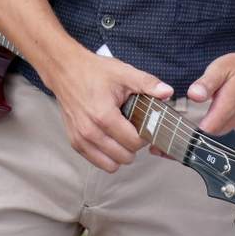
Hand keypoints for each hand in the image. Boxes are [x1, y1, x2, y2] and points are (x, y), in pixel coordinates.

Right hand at [43, 44, 173, 172]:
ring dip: (121, 154)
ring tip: (124, 135)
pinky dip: (107, 155)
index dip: (146, 136)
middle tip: (136, 129)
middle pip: (124, 157)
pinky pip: (97, 162)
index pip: (133, 142)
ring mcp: (80, 139)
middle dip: (135, 146)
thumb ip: (148, 84)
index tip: (147, 125)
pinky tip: (112, 139)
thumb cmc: (94, 71)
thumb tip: (168, 93)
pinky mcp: (74, 142)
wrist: (66, 71)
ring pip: (111, 165)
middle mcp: (90, 132)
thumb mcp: (124, 73)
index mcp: (104, 116)